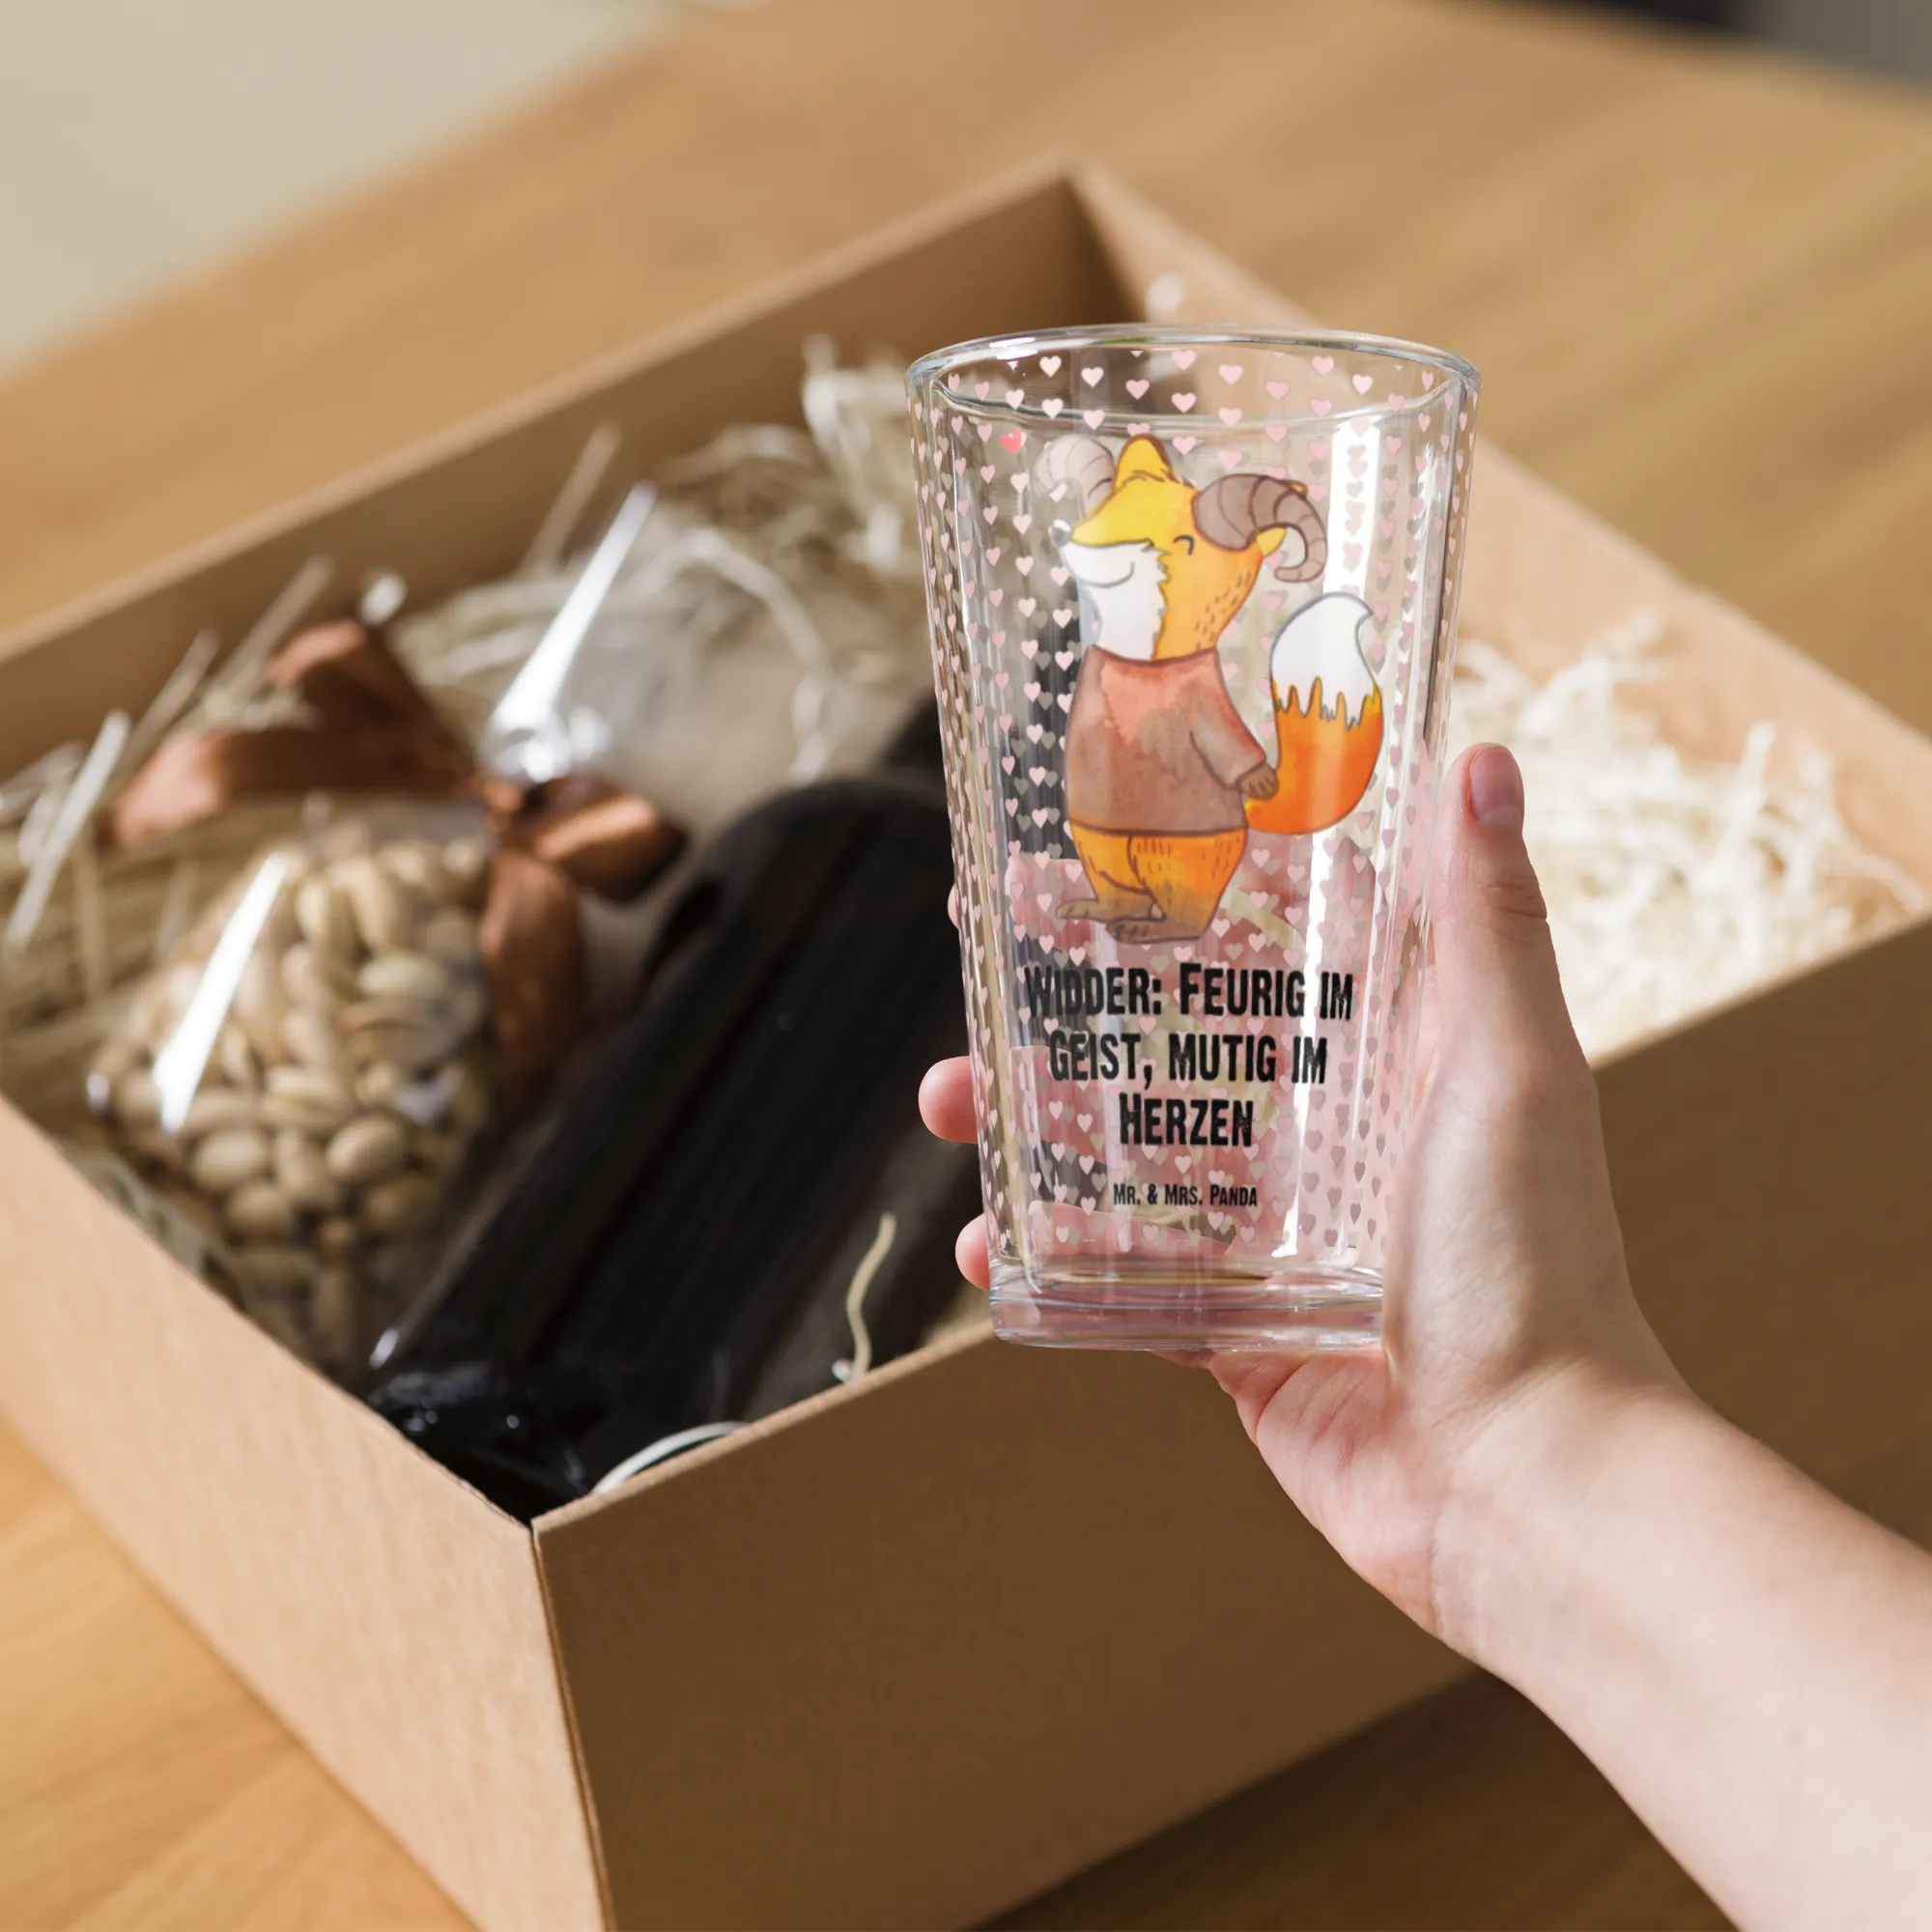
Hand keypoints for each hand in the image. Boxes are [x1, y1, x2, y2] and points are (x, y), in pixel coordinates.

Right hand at [918, 744, 1680, 1652]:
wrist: (1522, 1480)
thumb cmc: (1535, 1264)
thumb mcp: (1511, 1068)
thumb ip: (1488, 922)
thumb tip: (1482, 758)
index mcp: (1387, 1054)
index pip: (1267, 935)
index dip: (1178, 874)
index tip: (1095, 825)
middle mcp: (1324, 1132)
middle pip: (1169, 1029)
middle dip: (1069, 982)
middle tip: (981, 937)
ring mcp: (1270, 1231)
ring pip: (1122, 1145)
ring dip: (1029, 1114)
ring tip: (951, 1097)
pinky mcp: (1231, 1326)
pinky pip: (1117, 1276)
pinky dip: (1047, 1256)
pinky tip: (985, 1248)